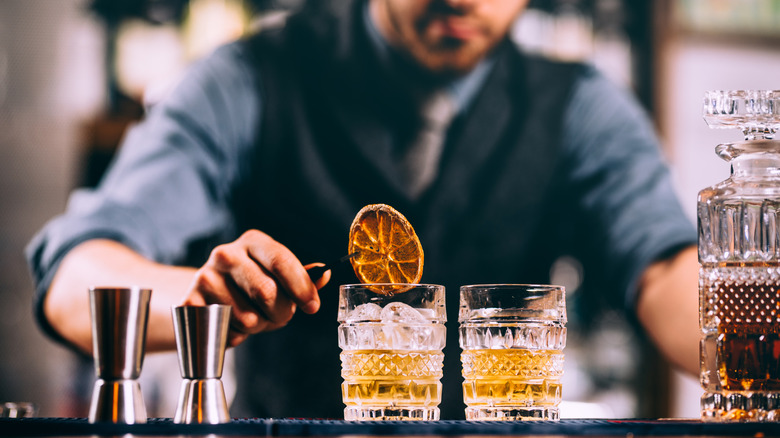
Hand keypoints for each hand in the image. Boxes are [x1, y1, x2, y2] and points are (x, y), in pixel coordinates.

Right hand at [181, 230, 329, 346]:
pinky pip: (225, 330)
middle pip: (267, 292)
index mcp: (253, 241)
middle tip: (279, 317)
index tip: (313, 307)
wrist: (207, 296)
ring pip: (248, 317)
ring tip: (252, 319)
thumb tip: (325, 273)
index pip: (282, 261)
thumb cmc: (251, 286)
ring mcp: (205, 276)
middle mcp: (226, 253)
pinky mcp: (190, 301)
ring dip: (258, 327)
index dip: (301, 287)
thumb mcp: (278, 278)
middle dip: (281, 313)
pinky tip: (232, 325)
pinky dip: (235, 336)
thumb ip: (302, 278)